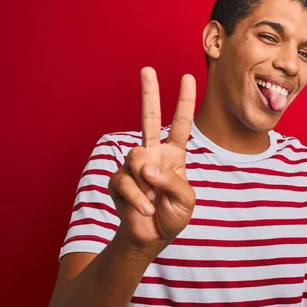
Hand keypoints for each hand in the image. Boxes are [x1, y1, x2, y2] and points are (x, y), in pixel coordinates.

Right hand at [108, 67, 196, 249]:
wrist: (152, 237)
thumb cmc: (172, 215)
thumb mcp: (187, 200)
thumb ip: (173, 181)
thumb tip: (146, 167)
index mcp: (174, 155)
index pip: (180, 124)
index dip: (184, 101)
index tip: (189, 77)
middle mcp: (153, 154)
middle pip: (149, 118)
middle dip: (149, 93)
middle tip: (148, 69)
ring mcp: (134, 165)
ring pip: (136, 156)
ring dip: (147, 183)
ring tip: (153, 201)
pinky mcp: (118, 180)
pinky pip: (126, 181)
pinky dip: (138, 198)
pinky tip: (144, 208)